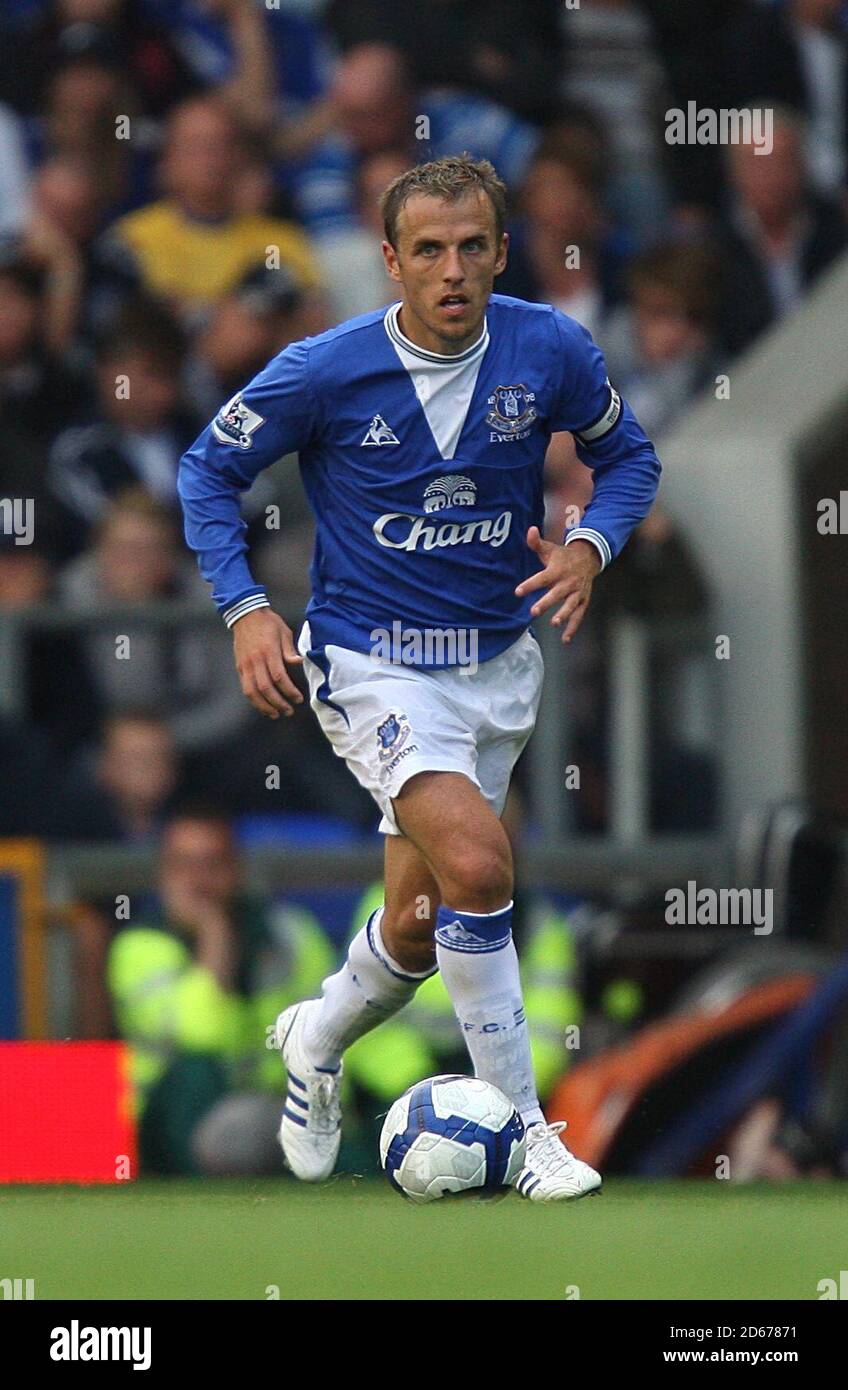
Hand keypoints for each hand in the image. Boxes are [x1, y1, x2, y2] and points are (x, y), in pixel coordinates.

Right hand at [232, 607, 303, 717]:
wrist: (245, 614)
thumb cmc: (268, 622)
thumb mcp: (284, 631)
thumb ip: (289, 650)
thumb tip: (299, 662)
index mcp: (268, 651)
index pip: (279, 677)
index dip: (289, 691)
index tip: (298, 699)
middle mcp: (255, 660)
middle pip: (266, 688)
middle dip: (278, 703)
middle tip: (289, 711)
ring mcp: (245, 665)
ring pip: (252, 692)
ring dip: (264, 706)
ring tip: (276, 714)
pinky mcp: (240, 667)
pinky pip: (245, 687)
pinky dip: (254, 700)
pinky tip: (263, 706)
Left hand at [515, 527, 600, 643]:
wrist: (589, 558)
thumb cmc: (563, 556)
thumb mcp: (550, 549)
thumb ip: (536, 543)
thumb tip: (529, 530)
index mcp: (557, 570)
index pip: (542, 578)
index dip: (530, 584)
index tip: (518, 591)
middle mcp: (568, 582)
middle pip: (556, 593)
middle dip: (546, 602)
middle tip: (534, 611)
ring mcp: (577, 592)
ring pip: (571, 605)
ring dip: (563, 615)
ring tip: (554, 623)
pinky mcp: (583, 601)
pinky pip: (578, 615)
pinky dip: (573, 628)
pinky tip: (564, 639)